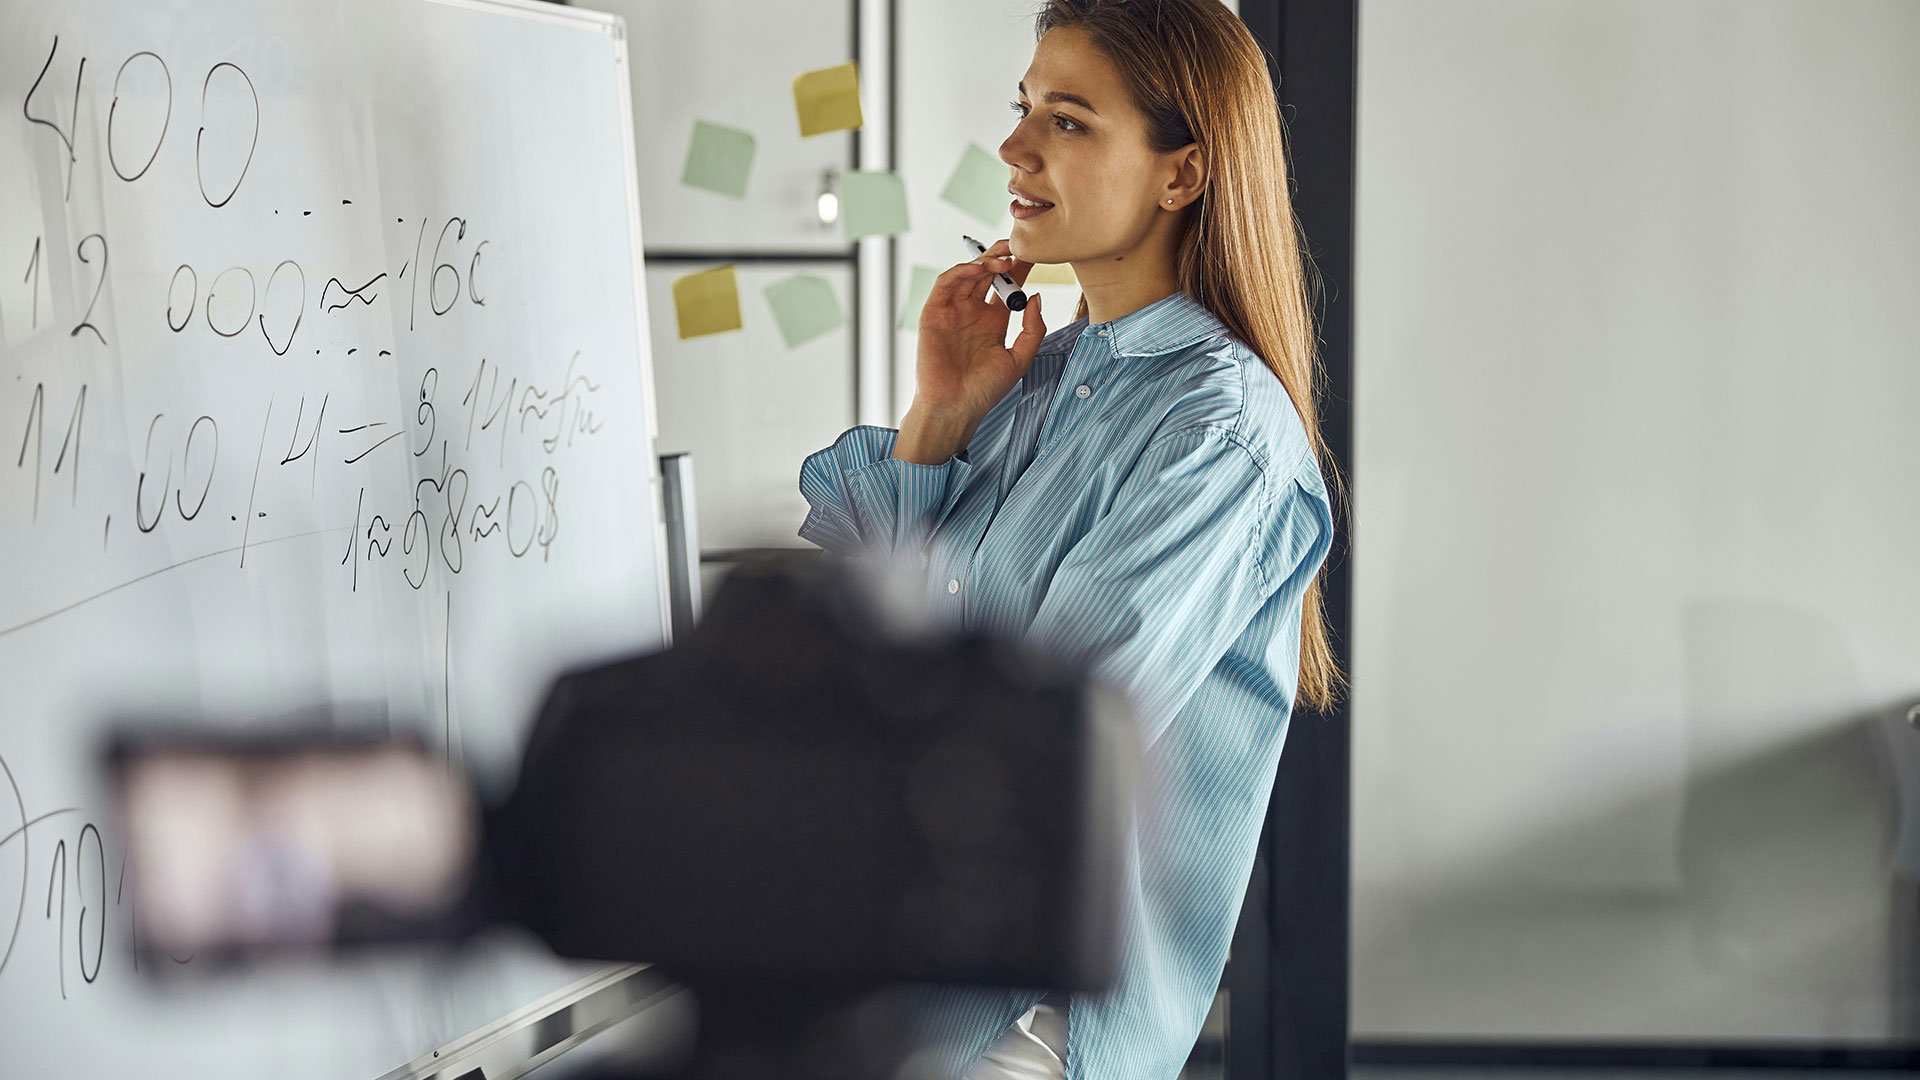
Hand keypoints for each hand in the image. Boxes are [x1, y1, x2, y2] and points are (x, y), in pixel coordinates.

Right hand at [912, 238, 1046, 422]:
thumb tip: (1036, 297)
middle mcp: (973, 311)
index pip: (1009, 285)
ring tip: (1004, 256)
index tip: (1037, 252)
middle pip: (989, 273)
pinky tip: (980, 268)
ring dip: (985, 260)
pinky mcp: (934, 312)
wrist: (954, 408)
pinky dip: (962, 270)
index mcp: (993, 320)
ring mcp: (953, 310)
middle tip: (1020, 243)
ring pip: (968, 273)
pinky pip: (947, 283)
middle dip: (1004, 255)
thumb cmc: (984, 389)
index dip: (1021, 267)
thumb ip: (1032, 329)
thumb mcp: (1019, 358)